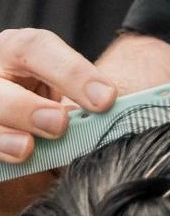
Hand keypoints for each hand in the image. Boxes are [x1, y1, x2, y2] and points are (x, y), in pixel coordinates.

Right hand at [0, 28, 115, 163]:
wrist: (28, 128)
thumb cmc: (51, 107)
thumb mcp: (64, 97)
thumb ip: (84, 107)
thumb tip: (113, 123)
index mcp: (17, 50)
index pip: (38, 48)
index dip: (72, 72)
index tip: (106, 99)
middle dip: (27, 108)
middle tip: (59, 125)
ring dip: (2, 137)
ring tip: (26, 150)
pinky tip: (13, 167)